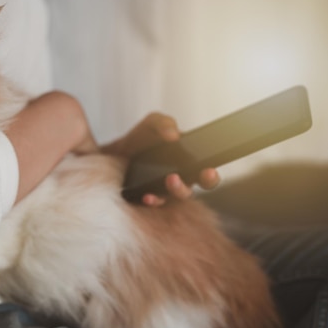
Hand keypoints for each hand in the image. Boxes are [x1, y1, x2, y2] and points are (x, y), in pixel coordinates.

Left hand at [102, 112, 219, 205]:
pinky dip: (152, 200)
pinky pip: (154, 204)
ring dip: (177, 190)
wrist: (116, 151)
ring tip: (170, 179)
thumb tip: (174, 135)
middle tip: (200, 174)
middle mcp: (179, 180)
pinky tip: (147, 196)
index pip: (206, 174)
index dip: (211, 175)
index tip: (209, 170)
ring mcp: (164, 191)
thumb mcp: (152, 124)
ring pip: (177, 197)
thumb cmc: (141, 137)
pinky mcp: (147, 197)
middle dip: (199, 184)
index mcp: (187, 164)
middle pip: (197, 186)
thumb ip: (164, 123)